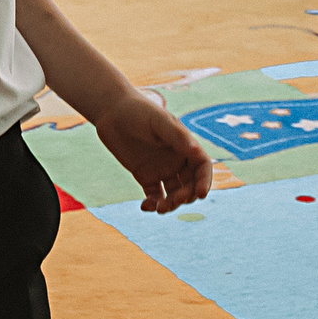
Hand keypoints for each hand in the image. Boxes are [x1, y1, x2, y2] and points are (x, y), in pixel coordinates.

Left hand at [93, 92, 214, 213]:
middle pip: (190, 185)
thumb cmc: (139, 110)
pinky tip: (145, 206)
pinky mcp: (145, 176)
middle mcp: (176, 160)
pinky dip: (153, 205)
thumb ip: (177, 136)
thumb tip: (197, 151)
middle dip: (185, 196)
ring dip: (170, 204)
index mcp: (185, 146)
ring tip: (159, 208)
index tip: (201, 194)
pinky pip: (155, 197)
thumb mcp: (158, 121)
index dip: (205, 181)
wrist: (112, 110)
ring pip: (174, 194)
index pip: (202, 167)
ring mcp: (161, 170)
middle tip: (173, 201)